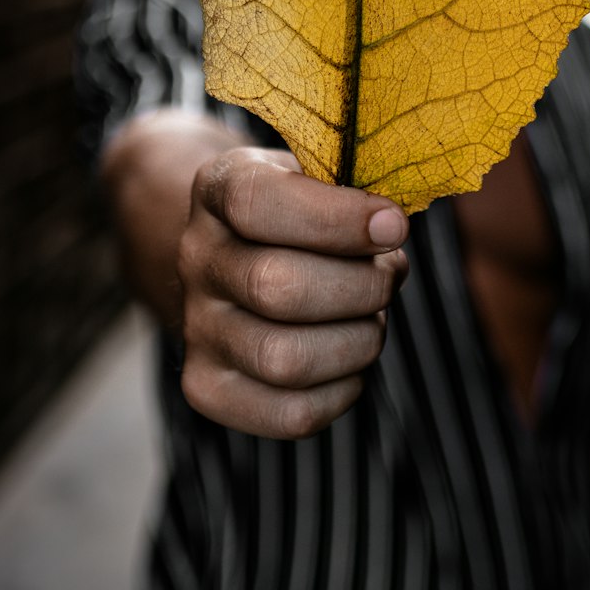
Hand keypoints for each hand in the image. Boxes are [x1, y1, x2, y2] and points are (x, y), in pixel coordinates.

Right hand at [177, 146, 408, 438]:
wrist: (246, 256)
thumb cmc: (304, 215)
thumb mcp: (322, 176)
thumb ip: (356, 191)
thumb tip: (388, 228)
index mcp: (218, 189)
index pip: (256, 203)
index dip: (337, 218)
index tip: (392, 225)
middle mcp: (197, 259)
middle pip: (276, 288)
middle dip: (360, 287)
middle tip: (386, 278)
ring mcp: (197, 328)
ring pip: (286, 360)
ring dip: (357, 341)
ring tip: (370, 318)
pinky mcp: (209, 388)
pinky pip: (291, 414)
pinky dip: (343, 390)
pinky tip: (348, 357)